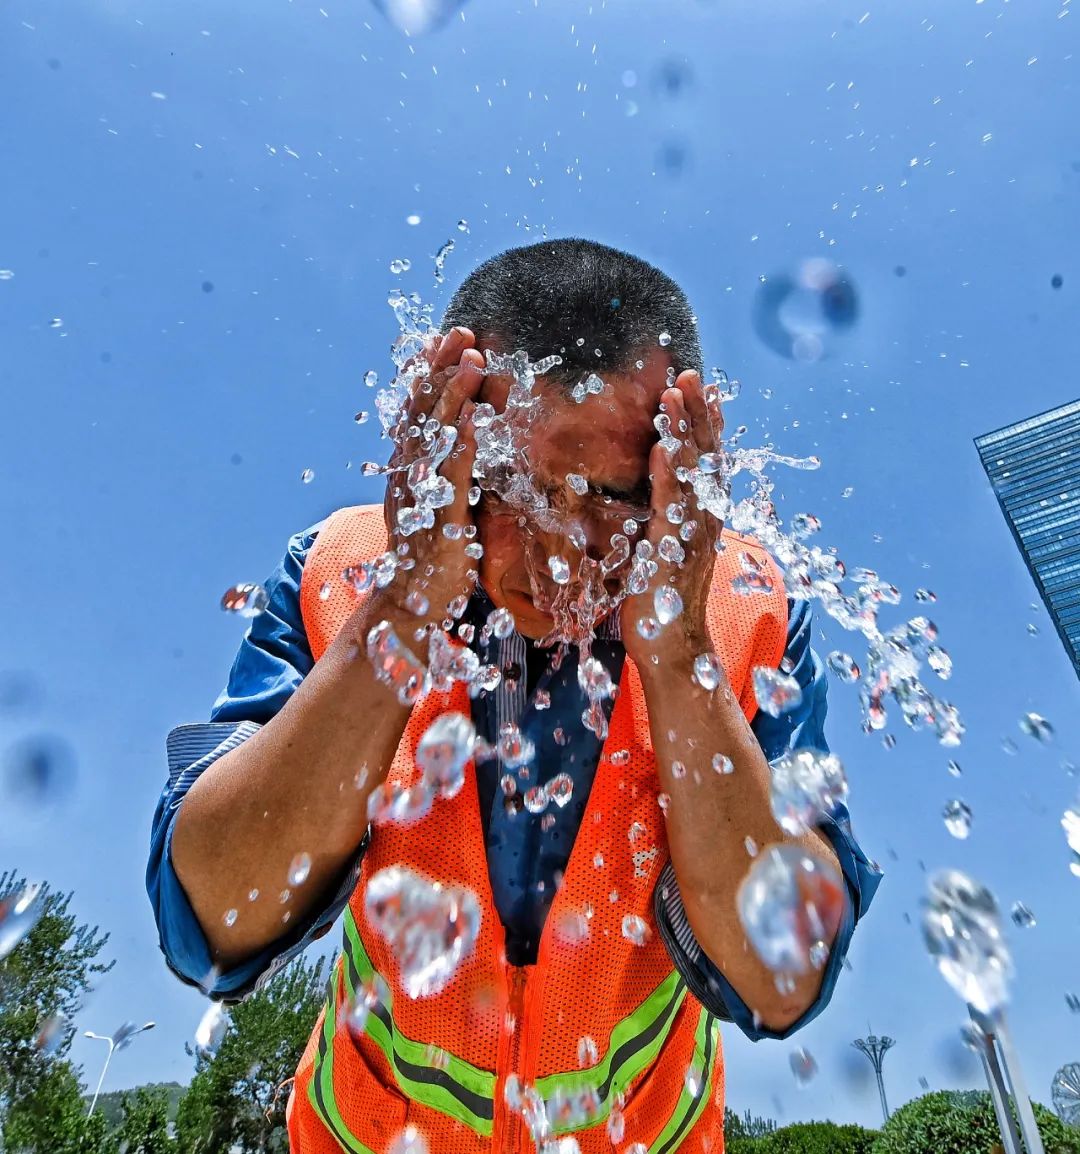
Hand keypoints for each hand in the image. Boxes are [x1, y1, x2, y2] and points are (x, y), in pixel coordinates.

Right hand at [375, 327, 485, 624]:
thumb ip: (454, 473)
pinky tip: (478, 416)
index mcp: (407, 470)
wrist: (409, 606)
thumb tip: (473, 441)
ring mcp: (420, 494)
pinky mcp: (439, 517)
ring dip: (455, 394)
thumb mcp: (442, 505)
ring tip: (473, 359)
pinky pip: (451, 473)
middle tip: (461, 333)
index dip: (429, 374)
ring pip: (435, 433)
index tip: (444, 341)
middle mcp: (407, 475)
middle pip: (422, 410)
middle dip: (441, 369)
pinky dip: (464, 441)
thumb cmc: (431, 558)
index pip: (416, 411)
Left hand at [620, 369, 723, 667]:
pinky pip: (672, 506)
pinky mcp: (673, 552)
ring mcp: (693, 535)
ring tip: (677, 392)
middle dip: (698, 412)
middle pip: (706, 456)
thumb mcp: (660, 550)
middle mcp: (705, 520)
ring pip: (693, 472)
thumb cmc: (661, 603)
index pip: (707, 460)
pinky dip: (668, 474)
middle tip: (691, 372)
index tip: (702, 387)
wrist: (674, 650)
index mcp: (702, 517)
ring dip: (684, 430)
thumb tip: (648, 498)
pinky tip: (663, 446)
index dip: (705, 423)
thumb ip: (660, 521)